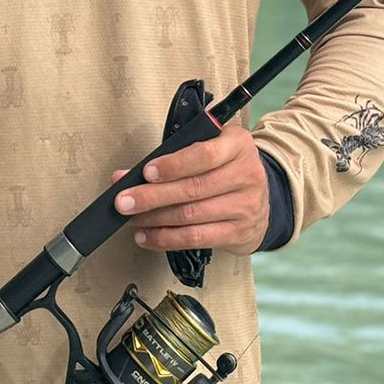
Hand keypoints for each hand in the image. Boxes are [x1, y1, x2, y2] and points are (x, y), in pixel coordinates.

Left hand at [112, 125, 269, 254]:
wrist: (260, 197)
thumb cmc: (224, 168)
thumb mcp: (208, 148)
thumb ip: (171, 158)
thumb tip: (124, 176)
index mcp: (237, 145)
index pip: (204, 155)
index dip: (172, 165)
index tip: (146, 173)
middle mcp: (246, 174)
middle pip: (193, 188)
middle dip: (152, 196)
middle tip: (124, 202)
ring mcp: (245, 206)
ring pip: (191, 215)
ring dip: (155, 219)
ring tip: (132, 219)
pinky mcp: (238, 232)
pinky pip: (196, 238)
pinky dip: (166, 239)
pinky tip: (147, 236)